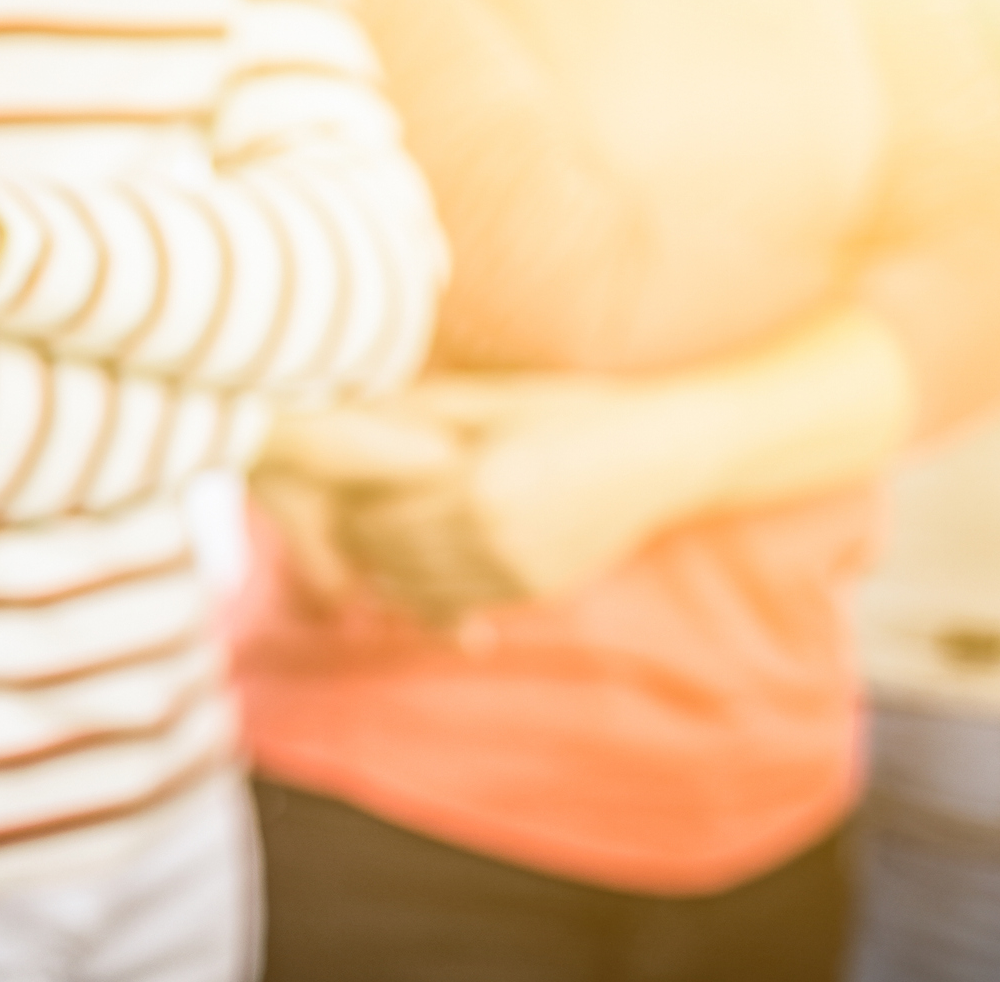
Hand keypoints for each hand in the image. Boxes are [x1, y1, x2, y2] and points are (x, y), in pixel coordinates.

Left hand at [315, 376, 714, 616]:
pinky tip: (419, 565)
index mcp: (477, 484)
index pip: (375, 516)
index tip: (337, 489)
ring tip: (378, 540)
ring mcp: (517, 573)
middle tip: (344, 517)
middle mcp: (494, 538)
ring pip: (416, 590)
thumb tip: (352, 410)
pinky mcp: (535, 593)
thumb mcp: (495, 397)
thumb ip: (424, 408)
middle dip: (359, 541)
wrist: (662, 456)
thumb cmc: (574, 411)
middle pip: (388, 559)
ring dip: (387, 571)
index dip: (346, 507)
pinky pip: (459, 603)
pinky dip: (427, 591)